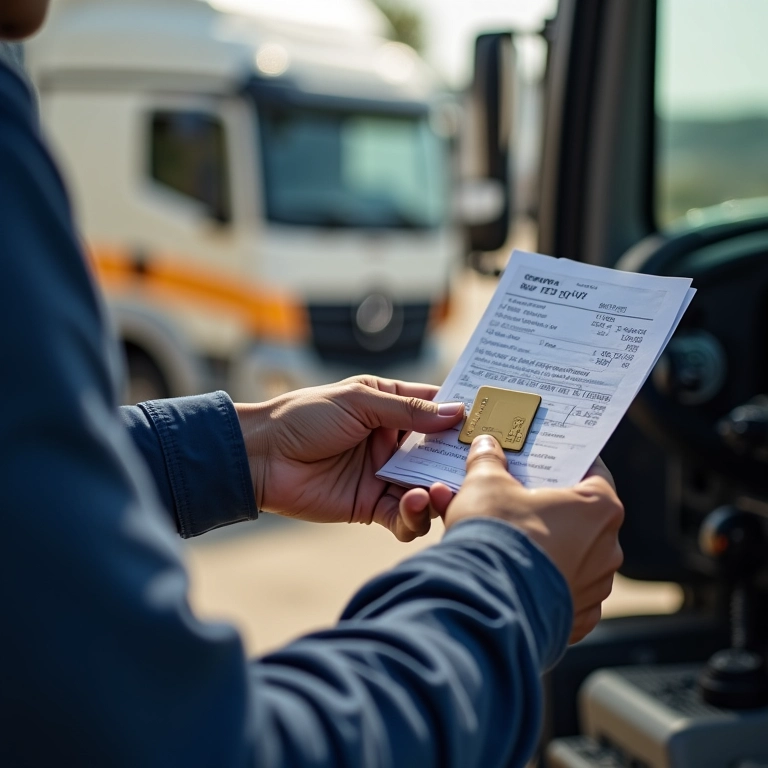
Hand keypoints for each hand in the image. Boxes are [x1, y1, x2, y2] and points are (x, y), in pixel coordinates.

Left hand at [234, 376, 464, 540]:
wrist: (261, 457)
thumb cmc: (304, 417)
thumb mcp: (359, 402)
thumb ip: (408, 410)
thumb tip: (457, 412)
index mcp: (391, 408)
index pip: (438, 409)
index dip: (464, 415)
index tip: (496, 419)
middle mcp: (394, 443)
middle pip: (440, 453)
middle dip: (460, 460)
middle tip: (481, 466)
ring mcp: (385, 476)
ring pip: (428, 487)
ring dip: (440, 490)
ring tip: (440, 489)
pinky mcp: (372, 507)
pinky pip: (405, 517)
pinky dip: (415, 515)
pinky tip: (413, 504)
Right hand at [434, 435, 623, 642]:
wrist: (483, 600)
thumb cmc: (496, 534)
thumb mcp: (485, 483)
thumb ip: (488, 462)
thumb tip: (485, 447)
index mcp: (598, 508)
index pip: (593, 472)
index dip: (567, 463)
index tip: (547, 460)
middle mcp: (606, 548)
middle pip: (579, 516)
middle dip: (548, 506)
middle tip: (517, 496)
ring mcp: (593, 588)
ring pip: (569, 557)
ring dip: (541, 546)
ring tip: (504, 539)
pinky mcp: (574, 619)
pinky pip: (559, 594)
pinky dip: (539, 584)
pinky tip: (511, 575)